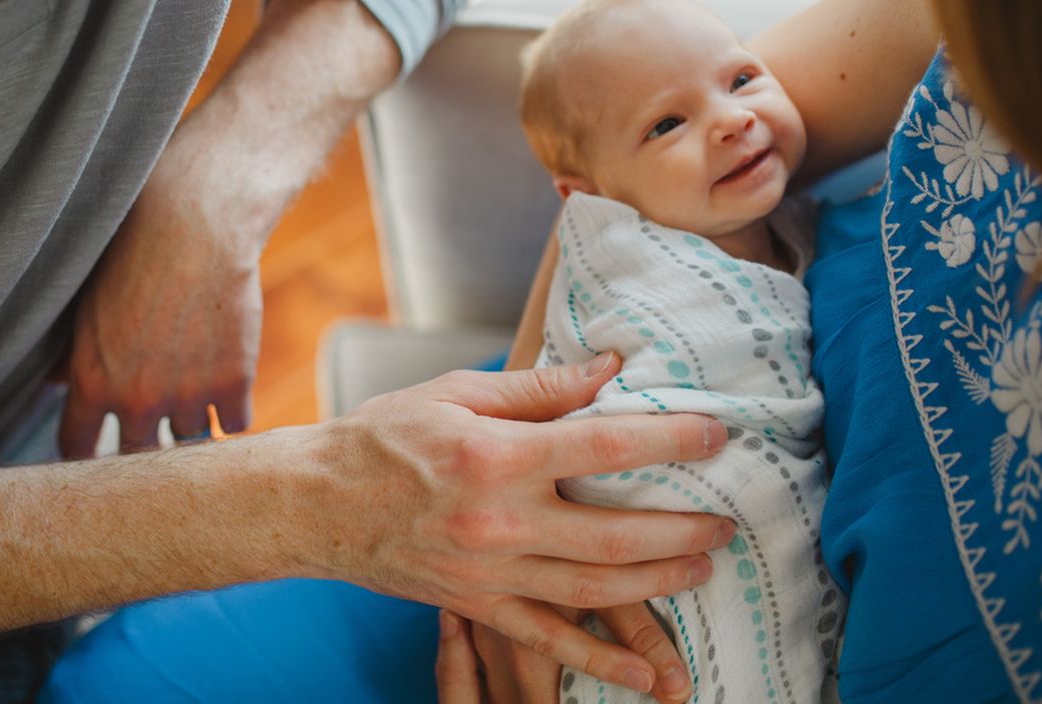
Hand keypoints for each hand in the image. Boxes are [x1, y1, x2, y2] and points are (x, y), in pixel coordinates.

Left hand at [59, 135, 261, 457]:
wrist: (198, 226)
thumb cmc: (134, 254)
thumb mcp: (89, 306)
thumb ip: (73, 356)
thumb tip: (55, 385)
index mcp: (90, 382)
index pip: (78, 449)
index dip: (90, 453)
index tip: (103, 448)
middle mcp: (136, 400)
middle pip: (138, 455)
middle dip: (146, 441)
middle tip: (158, 421)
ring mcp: (188, 396)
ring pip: (191, 438)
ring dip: (194, 419)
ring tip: (197, 387)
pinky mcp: (234, 384)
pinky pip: (234, 423)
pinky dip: (233, 407)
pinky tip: (227, 383)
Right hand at [303, 353, 731, 693]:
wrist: (315, 503)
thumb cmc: (384, 437)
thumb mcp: (456, 392)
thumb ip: (538, 387)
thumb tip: (608, 369)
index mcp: (497, 455)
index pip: (605, 446)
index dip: (671, 439)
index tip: (717, 434)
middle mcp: (499, 520)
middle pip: (614, 532)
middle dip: (682, 526)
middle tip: (726, 519)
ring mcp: (489, 572)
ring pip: (592, 588)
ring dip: (658, 582)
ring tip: (703, 566)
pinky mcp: (476, 605)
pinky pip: (546, 640)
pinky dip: (598, 661)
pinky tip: (645, 674)